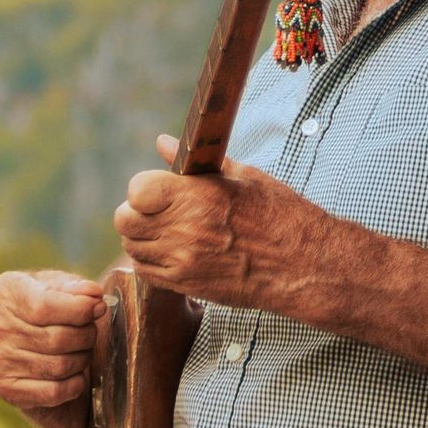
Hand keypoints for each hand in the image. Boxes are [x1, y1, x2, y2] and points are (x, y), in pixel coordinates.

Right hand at [0, 268, 105, 427]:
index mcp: (5, 294)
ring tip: (81, 350)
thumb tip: (95, 296)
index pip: (47, 306)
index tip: (98, 308)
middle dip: (86, 335)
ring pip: (60, 366)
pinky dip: (75, 385)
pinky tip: (76, 374)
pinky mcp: (6, 388)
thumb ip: (73, 287)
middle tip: (90, 332)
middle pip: (58, 339)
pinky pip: (54, 392)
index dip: (81, 309)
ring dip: (82, 359)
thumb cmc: (32, 305)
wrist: (0, 338)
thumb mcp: (49, 284)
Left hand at [113, 134, 319, 310]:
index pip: (137, 190)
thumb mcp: (242, 177)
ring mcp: (183, 261)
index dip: (142, 189)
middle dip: (136, 212)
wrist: (302, 265)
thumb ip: (195, 162)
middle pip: (126, 220)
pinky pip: (146, 272)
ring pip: (133, 247)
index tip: (155, 190)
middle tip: (155, 211)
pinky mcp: (187, 285)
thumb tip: (162, 142)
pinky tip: (172, 252)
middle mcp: (185, 230)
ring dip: (142, 237)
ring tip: (166, 231)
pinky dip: (151, 261)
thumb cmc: (279, 215)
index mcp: (198, 197)